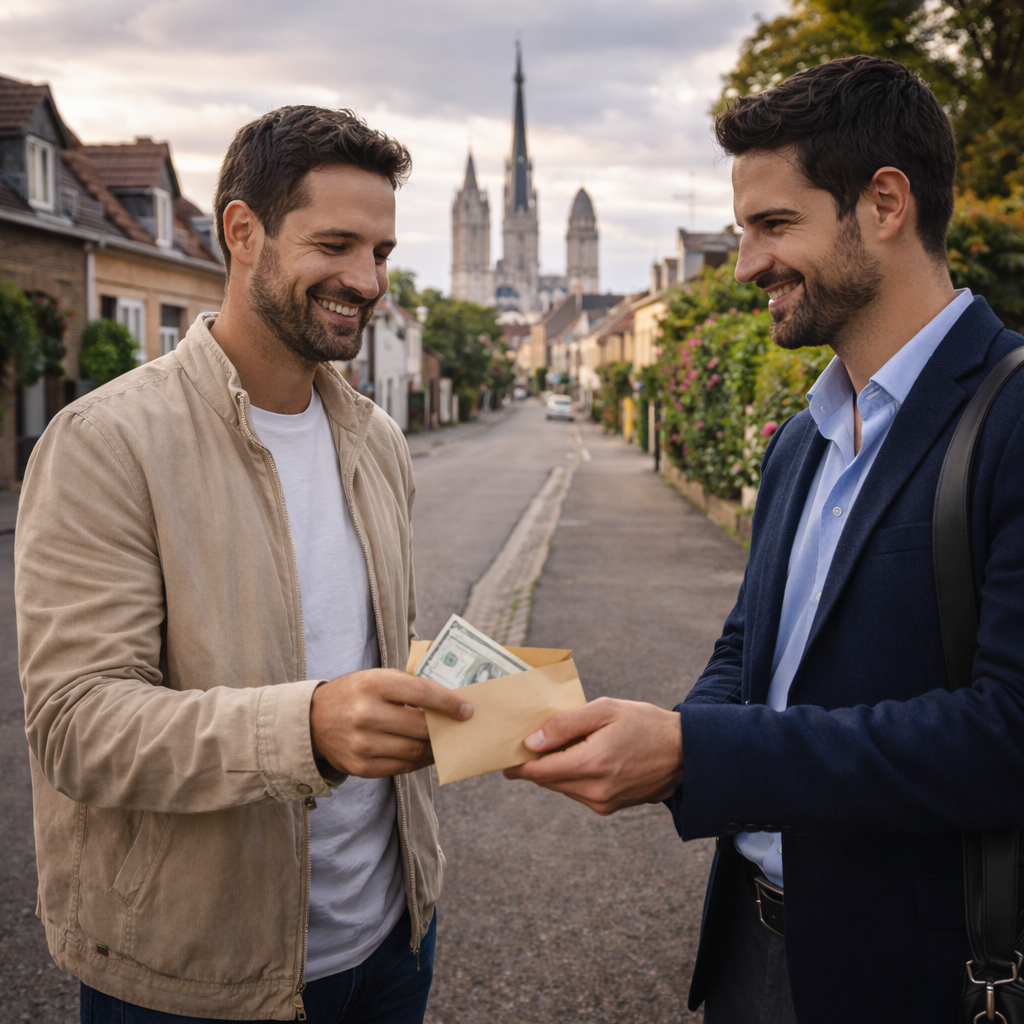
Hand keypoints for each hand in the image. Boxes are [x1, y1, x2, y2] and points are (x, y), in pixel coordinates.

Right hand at [310, 669, 471, 777]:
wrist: (313, 721)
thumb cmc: (355, 694)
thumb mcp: (376, 678)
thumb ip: (409, 686)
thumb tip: (451, 700)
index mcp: (373, 684)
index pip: (421, 693)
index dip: (448, 702)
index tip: (467, 709)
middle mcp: (366, 714)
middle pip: (420, 726)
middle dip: (445, 728)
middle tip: (460, 728)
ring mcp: (362, 743)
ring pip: (414, 750)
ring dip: (435, 748)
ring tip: (446, 742)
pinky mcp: (360, 767)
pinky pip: (401, 767)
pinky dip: (419, 761)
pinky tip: (427, 754)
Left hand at [502, 697, 682, 814]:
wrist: (685, 752)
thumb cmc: (644, 723)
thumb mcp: (605, 710)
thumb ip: (566, 724)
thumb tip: (532, 742)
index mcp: (592, 764)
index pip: (538, 771)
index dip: (517, 763)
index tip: (506, 751)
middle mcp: (595, 790)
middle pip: (546, 780)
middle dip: (534, 763)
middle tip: (527, 741)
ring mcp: (603, 803)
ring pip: (561, 787)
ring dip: (554, 768)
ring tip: (560, 743)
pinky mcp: (609, 807)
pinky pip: (577, 792)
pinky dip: (571, 775)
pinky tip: (581, 756)